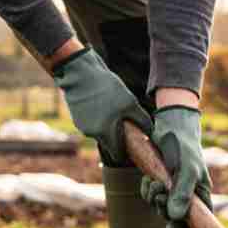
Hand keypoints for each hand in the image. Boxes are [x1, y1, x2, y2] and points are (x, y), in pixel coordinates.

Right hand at [52, 47, 150, 163]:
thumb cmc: (107, 88)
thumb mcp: (130, 103)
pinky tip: (102, 106)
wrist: (80, 73)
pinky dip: (98, 119)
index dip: (126, 153)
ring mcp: (82, 126)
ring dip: (107, 127)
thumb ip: (142, 121)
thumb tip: (150, 132)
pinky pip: (92, 124)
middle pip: (109, 144)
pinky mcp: (77, 118)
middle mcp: (92, 133)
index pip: (117, 154)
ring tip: (112, 111)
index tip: (132, 148)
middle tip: (125, 127)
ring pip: (100, 133)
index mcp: (105, 133)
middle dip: (117, 138)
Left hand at [139, 106, 211, 227]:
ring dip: (152, 196)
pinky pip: (150, 195)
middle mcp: (188, 193)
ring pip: (160, 205)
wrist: (170, 125)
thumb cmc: (184, 147)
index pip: (198, 219)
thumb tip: (175, 217)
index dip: (184, 227)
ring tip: (153, 181)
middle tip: (158, 194)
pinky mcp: (160, 180)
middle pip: (175, 215)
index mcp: (201, 193)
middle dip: (162, 208)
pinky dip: (146, 189)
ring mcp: (173, 187)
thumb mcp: (186, 170)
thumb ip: (182, 194)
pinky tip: (148, 178)